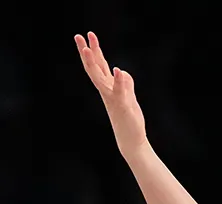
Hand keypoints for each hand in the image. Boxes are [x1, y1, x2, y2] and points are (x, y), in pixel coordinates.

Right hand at [75, 32, 146, 154]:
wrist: (131, 139)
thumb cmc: (128, 118)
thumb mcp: (128, 97)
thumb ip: (124, 84)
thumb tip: (120, 72)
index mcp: (107, 87)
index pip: (98, 66)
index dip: (93, 51)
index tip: (88, 36)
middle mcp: (106, 91)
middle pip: (94, 68)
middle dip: (87, 52)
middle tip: (79, 35)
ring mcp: (113, 98)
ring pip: (100, 78)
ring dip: (95, 64)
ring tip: (90, 49)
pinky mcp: (122, 106)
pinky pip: (119, 92)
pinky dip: (119, 81)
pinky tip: (118, 70)